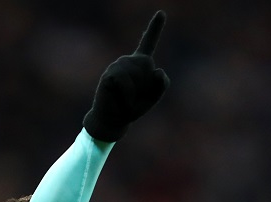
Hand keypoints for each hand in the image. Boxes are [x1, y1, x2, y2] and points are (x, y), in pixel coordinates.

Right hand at [82, 10, 170, 141]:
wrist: (114, 120)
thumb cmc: (133, 107)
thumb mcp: (154, 97)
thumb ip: (162, 83)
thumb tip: (157, 70)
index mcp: (141, 64)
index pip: (148, 42)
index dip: (155, 27)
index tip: (161, 12)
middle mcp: (128, 61)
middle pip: (147, 65)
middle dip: (145, 85)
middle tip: (134, 97)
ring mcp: (117, 66)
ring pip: (135, 73)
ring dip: (134, 92)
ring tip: (126, 100)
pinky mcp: (109, 75)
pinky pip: (124, 82)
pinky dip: (127, 95)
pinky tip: (121, 100)